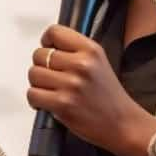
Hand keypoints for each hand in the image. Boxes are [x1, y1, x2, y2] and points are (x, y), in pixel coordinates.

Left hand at [27, 24, 148, 153]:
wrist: (122, 124)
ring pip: (34, 74)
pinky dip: (36, 100)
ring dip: (38, 84)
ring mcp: (72, 84)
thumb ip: (75, 51)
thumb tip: (47, 46)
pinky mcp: (63, 104)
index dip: (46, 41)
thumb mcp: (98, 62)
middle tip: (52, 77)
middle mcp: (81, 64)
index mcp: (91, 49)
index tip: (48, 49)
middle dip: (41, 66)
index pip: (54, 32)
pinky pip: (33, 94)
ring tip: (50, 91)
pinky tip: (47, 102)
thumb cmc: (108, 96)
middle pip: (40, 54)